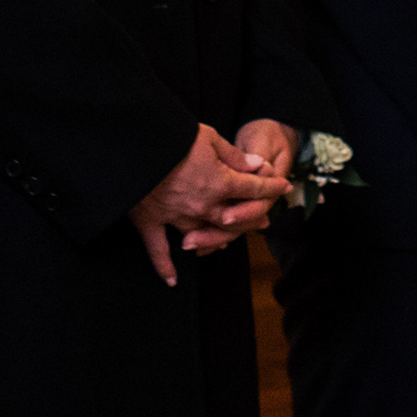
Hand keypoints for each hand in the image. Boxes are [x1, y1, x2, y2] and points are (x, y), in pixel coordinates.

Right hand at [127, 125, 293, 282]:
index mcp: (219, 183)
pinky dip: (165, 267)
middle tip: (264, 220)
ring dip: (218, 238)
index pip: (253, 188)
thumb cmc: (172, 137)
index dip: (271, 186)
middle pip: (234, 217)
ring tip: (230, 240)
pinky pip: (159, 250)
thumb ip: (234, 155)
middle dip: (252, 217)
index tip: (283, 186)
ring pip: (204, 234)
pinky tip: (172, 279)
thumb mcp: (209, 137)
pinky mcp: (151, 223)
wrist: (133, 147)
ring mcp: (177, 217)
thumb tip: (257, 164)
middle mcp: (202, 206)